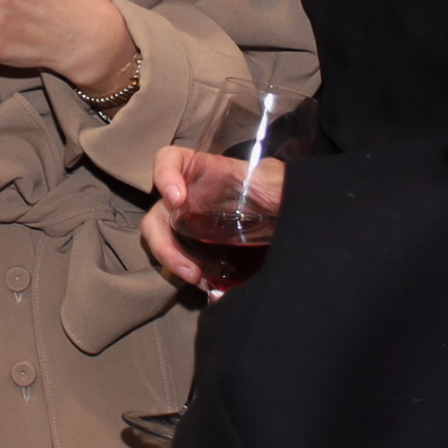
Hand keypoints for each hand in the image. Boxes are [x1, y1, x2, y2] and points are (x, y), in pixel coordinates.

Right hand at [143, 145, 287, 287]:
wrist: (289, 216)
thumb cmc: (279, 191)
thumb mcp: (276, 180)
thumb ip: (273, 181)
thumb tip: (277, 188)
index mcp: (205, 172)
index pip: (169, 161)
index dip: (164, 175)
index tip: (177, 199)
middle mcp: (191, 198)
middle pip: (157, 214)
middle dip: (163, 243)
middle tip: (187, 262)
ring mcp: (192, 225)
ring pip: (165, 242)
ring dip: (174, 263)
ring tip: (199, 279)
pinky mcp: (201, 249)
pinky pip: (185, 262)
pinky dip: (192, 276)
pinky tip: (211, 286)